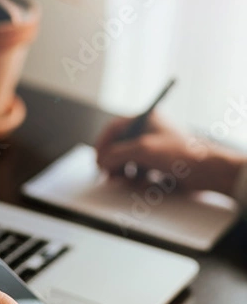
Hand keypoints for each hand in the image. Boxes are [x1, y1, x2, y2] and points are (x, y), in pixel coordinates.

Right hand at [95, 112, 245, 194]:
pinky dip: (139, 180)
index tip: (98, 159)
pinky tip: (148, 184)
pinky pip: (140, 172)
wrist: (207, 171)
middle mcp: (148, 132)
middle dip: (113, 162)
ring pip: (128, 162)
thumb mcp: (142, 150)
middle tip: (110, 175)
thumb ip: (117, 154)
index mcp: (145, 119)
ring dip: (126, 173)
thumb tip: (101, 161)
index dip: (103, 143)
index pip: (114, 128)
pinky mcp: (159, 164)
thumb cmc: (180, 153)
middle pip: (119, 146)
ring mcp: (153, 149)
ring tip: (129, 181)